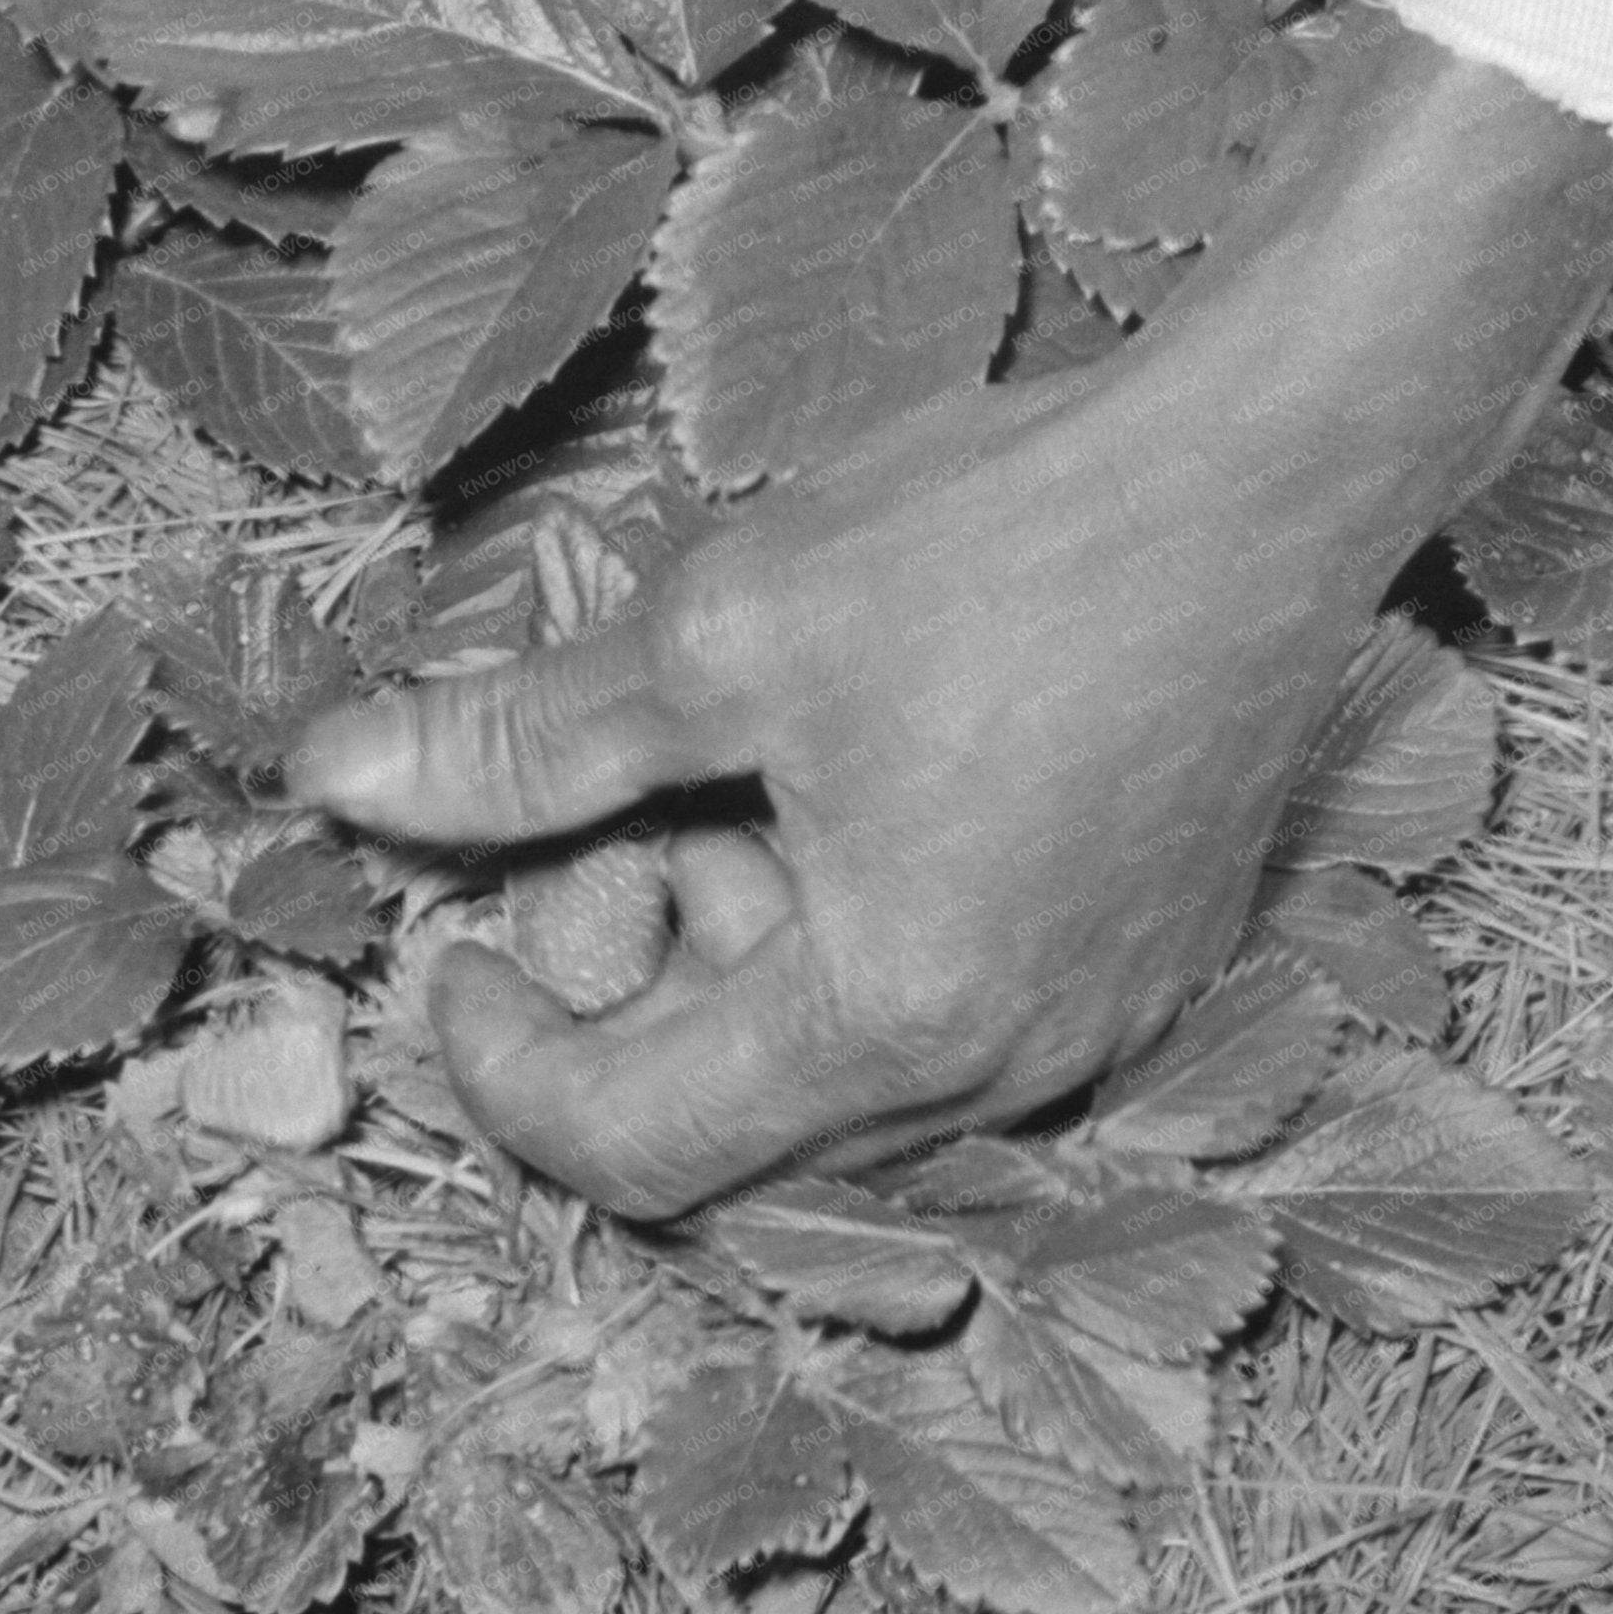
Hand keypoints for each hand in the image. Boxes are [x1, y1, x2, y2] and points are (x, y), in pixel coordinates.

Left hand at [294, 16, 1612, 1218]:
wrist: (1274, 469)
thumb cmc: (1012, 541)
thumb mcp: (725, 631)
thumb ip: (524, 740)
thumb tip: (338, 778)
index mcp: (891, 1020)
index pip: (631, 1143)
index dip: (506, 1059)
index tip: (454, 934)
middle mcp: (1008, 1069)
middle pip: (740, 1124)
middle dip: (634, 989)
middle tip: (614, 811)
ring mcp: (1096, 1022)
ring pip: (844, 1071)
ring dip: (742, 955)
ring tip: (742, 769)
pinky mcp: (1144, 959)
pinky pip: (951, 1015)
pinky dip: (855, 939)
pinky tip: (853, 782)